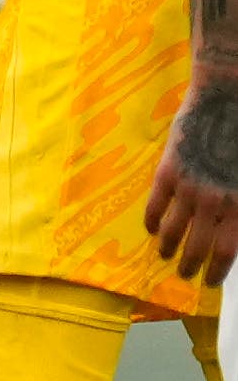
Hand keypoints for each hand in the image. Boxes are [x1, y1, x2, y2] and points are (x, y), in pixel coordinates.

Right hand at [151, 83, 237, 284]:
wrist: (228, 100)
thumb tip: (236, 226)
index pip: (227, 250)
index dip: (217, 270)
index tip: (209, 280)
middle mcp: (214, 202)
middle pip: (198, 246)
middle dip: (190, 265)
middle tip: (185, 274)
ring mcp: (189, 188)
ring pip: (173, 230)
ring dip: (168, 248)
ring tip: (166, 255)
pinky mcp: (168, 172)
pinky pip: (154, 205)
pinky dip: (152, 221)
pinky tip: (152, 229)